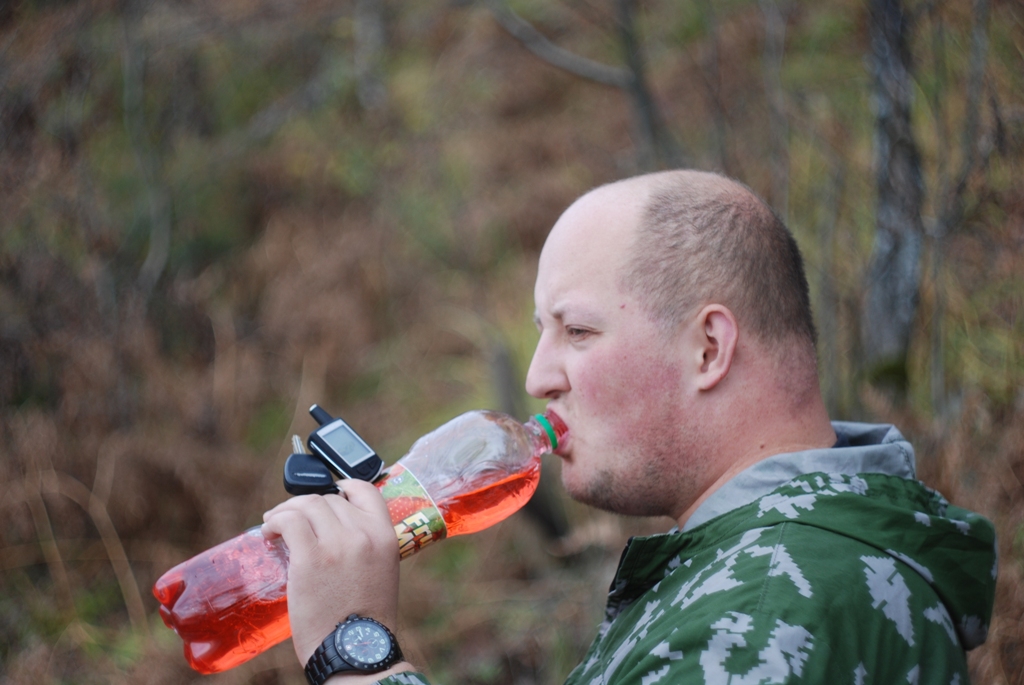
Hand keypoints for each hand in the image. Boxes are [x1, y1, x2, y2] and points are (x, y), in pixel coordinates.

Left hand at [261, 479, 400, 663]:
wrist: (356, 650)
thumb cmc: (365, 619)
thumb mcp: (380, 572)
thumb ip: (364, 547)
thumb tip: (333, 532)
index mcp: (385, 536)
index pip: (364, 490)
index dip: (341, 487)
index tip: (327, 493)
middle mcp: (363, 533)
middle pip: (328, 500)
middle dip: (307, 507)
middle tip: (292, 521)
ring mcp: (336, 543)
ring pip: (306, 505)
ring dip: (286, 511)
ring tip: (275, 524)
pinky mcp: (310, 557)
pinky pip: (288, 522)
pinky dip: (275, 522)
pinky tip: (269, 532)